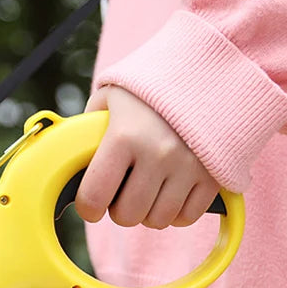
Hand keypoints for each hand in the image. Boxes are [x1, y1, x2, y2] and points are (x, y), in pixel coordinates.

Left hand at [75, 86, 219, 228]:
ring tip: (148, 191)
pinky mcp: (213, 175)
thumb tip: (73, 159)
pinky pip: (187, 217)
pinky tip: (171, 193)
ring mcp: (189, 166)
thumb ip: (90, 129)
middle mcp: (157, 153)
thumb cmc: (151, 86)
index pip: (95, 197)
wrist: (210, 67)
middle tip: (122, 194)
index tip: (91, 205)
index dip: (88, 208)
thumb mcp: (111, 97)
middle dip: (119, 210)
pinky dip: (176, 213)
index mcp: (124, 135)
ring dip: (148, 213)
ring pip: (157, 220)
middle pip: (128, 216)